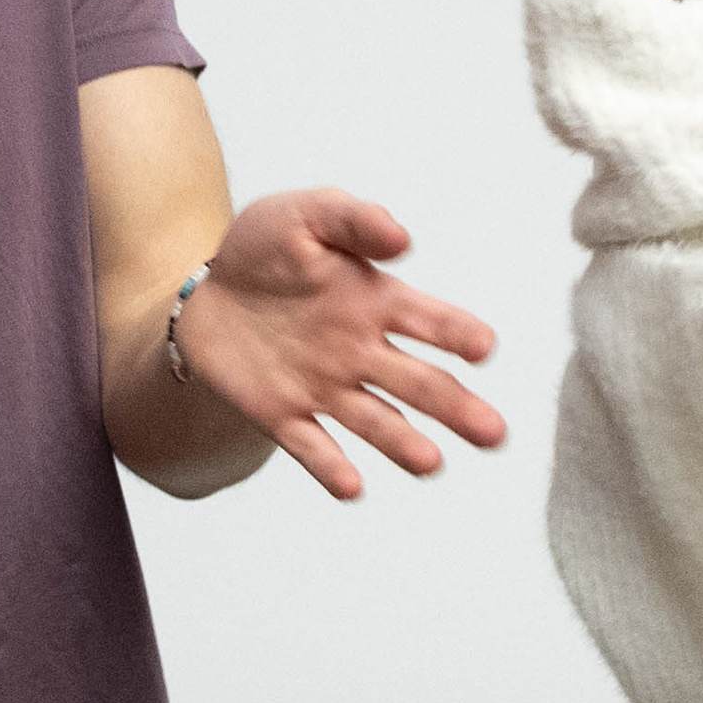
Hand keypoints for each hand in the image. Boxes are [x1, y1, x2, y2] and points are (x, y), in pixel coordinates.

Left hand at [176, 190, 506, 498]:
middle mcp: (362, 351)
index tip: (485, 347)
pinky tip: (352, 488)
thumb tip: (402, 238)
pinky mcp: (283, 414)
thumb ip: (353, 219)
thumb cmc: (266, 248)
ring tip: (431, 464)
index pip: (429, 320)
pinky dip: (331, 467)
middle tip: (495, 433)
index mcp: (377, 301)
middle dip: (457, 407)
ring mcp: (326, 387)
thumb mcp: (305, 215)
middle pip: (420, 383)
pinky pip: (311, 444)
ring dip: (404, 444)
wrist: (206, 293)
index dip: (457, 332)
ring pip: (376, 421)